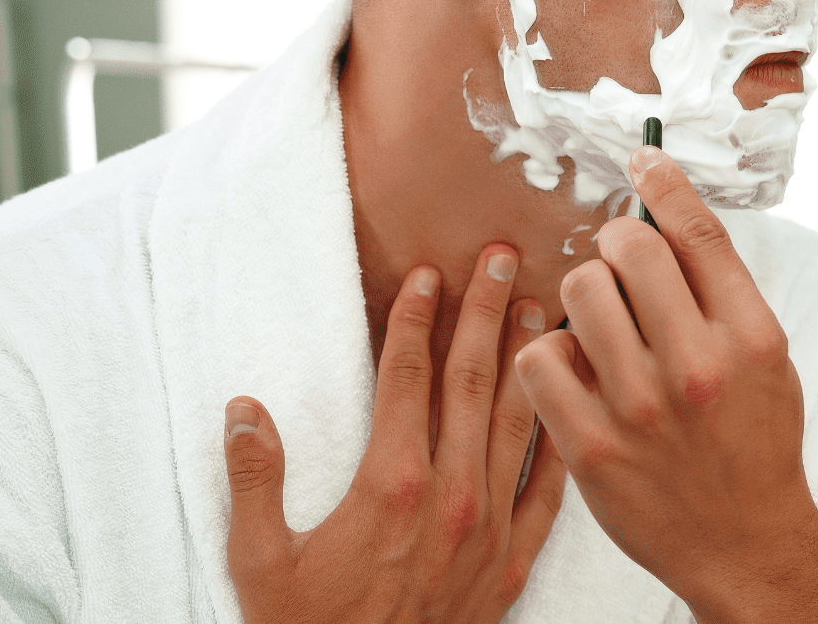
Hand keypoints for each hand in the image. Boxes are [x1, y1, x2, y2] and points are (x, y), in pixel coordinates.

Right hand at [223, 248, 568, 623]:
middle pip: (472, 381)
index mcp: (390, 485)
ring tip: (543, 302)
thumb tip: (243, 408)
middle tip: (504, 256)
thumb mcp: (260, 561)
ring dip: (529, 356)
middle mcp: (450, 495)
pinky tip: (574, 393)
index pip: (406, 379)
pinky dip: (562, 431)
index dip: (416, 320)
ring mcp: (490, 525)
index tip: (426, 274)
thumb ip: (255, 479)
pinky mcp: (515, 557)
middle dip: (486, 311)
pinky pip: (549, 483)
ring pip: (518, 419)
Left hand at [515, 147, 817, 623]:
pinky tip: (575, 367)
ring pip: (578, 293)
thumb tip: (666, 216)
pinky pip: (540, 358)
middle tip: (620, 267)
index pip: (698, 233)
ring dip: (583, 296)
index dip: (662, 183)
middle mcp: (699, 365)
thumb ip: (723, 294)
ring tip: (600, 322)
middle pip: (629, 250)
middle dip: (616, 244)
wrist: (745, 544)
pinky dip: (551, 353)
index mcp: (750, 336)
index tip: (642, 159)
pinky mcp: (591, 445)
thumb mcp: (767, 359)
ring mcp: (641, 406)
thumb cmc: (756, 443)